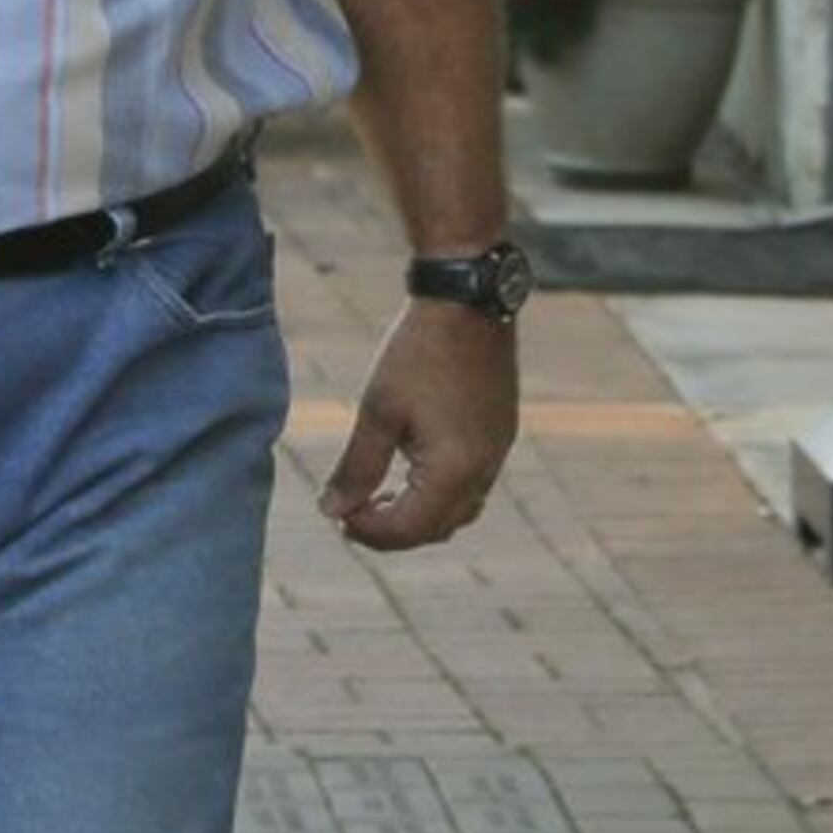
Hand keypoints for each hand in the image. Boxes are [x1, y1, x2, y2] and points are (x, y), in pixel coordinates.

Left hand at [320, 300, 519, 549]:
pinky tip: (411, 468)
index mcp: (454, 471)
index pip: (409, 528)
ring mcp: (498, 451)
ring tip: (379, 495)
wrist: (467, 300)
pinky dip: (440, 492)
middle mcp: (485, 470)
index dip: (369, 532)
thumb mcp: (378, 411)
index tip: (337, 517)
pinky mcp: (501, 432)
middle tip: (352, 514)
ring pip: (459, 510)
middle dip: (394, 530)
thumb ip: (357, 468)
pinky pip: (473, 484)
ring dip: (419, 514)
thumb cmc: (418, 352)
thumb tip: (332, 511)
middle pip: (437, 528)